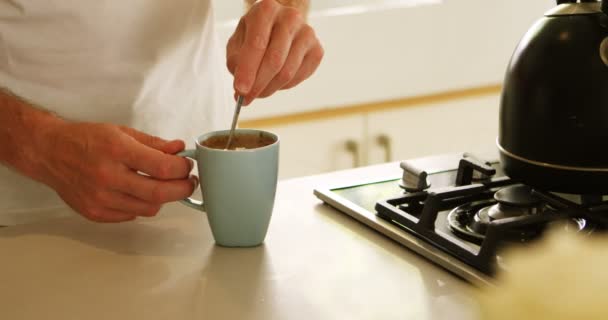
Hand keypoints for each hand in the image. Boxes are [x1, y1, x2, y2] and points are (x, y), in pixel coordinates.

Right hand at [35, 122, 196, 222]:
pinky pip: (131, 216)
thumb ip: (154, 143)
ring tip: (162, 186)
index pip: (163, 168)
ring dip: (163, 199)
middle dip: (182, 189)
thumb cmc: (86, 139)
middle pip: (159, 194)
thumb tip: (179, 150)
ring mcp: (100, 198)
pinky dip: (141, 206)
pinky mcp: (95, 213)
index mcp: (117, 150)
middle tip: (189, 183)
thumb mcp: (122, 131)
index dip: (183, 169)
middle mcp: (108, 176)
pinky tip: (137, 192)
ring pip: (149, 209)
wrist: (50, 152)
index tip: (187, 166)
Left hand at [227, 0, 323, 104]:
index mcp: (267, 10)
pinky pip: (299, 77)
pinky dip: (283, 86)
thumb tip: (242, 89)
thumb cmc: (256, 34)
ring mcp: (307, 33)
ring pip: (287, 72)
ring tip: (258, 91)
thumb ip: (236, 62)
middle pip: (274, 60)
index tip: (240, 90)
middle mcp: (290, 18)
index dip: (247, 70)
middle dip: (258, 84)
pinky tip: (274, 82)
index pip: (257, 44)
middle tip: (246, 98)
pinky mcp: (317, 50)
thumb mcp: (238, 42)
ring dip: (269, 88)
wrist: (278, 27)